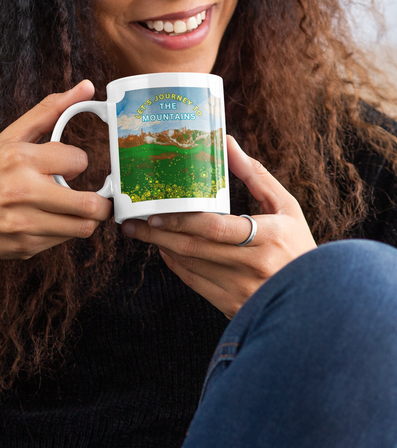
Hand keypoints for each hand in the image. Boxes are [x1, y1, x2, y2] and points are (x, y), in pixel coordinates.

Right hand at [0, 80, 112, 262]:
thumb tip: (87, 86)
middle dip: (101, 201)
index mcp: (19, 158)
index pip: (79, 160)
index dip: (76, 162)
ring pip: (83, 227)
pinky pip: (64, 241)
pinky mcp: (25, 246)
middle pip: (90, 205)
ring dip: (85, 218)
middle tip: (98, 196)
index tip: (67, 165)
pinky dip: (63, 230)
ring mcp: (23, 223)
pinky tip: (48, 220)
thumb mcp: (10, 137)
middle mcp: (21, 191)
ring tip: (74, 208)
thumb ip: (50, 110)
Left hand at [121, 135, 316, 317]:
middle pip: (194, 247)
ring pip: (190, 266)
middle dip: (158, 234)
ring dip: (162, 248)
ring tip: (140, 231)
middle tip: (132, 221)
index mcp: (268, 238)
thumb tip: (227, 142)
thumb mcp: (286, 207)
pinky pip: (194, 283)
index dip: (183, 220)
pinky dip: (175, 264)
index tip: (156, 213)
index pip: (216, 228)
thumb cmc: (298, 245)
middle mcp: (252, 266)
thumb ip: (255, 175)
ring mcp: (241, 289)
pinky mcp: (231, 305)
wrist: (315, 299)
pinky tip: (164, 249)